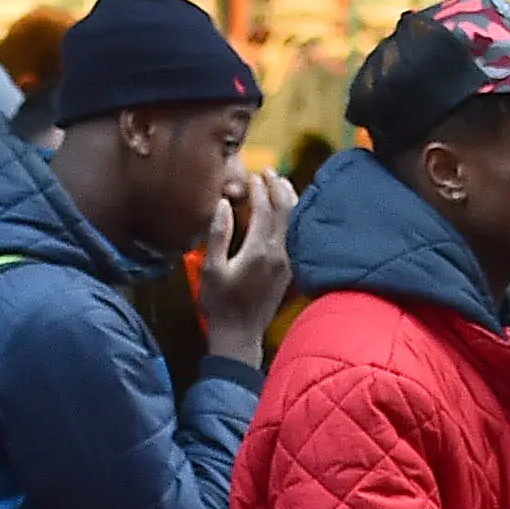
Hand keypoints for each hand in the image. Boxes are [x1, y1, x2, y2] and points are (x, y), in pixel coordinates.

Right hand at [196, 165, 296, 362]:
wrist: (240, 336)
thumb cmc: (221, 304)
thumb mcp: (212, 268)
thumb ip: (219, 234)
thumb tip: (223, 204)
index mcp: (260, 251)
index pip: (266, 209)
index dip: (260, 189)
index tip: (253, 175)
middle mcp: (280, 254)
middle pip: (286, 211)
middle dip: (278, 188)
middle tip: (269, 172)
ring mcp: (288, 263)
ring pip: (296, 222)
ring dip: (290, 200)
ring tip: (281, 184)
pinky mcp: (291, 271)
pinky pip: (297, 236)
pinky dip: (294, 217)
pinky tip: (289, 212)